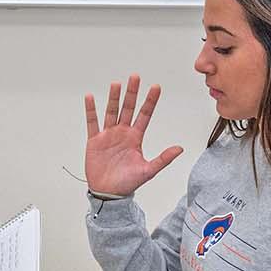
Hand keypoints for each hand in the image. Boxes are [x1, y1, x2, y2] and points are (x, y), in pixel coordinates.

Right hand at [84, 74, 183, 196]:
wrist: (109, 193)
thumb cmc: (127, 183)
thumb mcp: (148, 171)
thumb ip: (163, 158)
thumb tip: (179, 148)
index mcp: (135, 138)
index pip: (145, 115)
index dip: (150, 101)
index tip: (156, 87)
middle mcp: (122, 133)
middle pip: (128, 108)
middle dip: (132, 93)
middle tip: (135, 77)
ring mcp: (108, 135)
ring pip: (111, 111)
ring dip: (113, 98)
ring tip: (116, 84)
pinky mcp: (95, 141)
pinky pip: (92, 122)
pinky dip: (91, 110)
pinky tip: (90, 98)